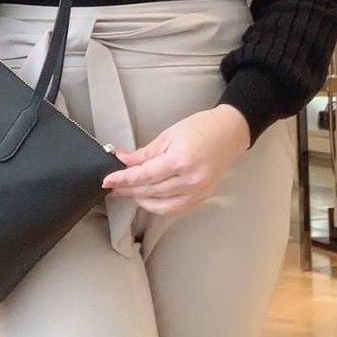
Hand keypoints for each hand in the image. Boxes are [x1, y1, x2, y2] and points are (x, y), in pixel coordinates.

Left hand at [101, 105, 250, 215]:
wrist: (229, 132)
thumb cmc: (200, 128)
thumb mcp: (168, 135)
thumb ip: (144, 153)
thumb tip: (122, 161)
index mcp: (181, 160)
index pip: (145, 175)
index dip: (124, 179)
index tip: (107, 180)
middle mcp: (191, 179)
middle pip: (151, 191)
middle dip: (128, 189)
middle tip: (112, 186)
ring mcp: (198, 191)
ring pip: (161, 204)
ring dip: (140, 199)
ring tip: (126, 191)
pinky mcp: (202, 197)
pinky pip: (175, 208)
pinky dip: (158, 206)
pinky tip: (146, 198)